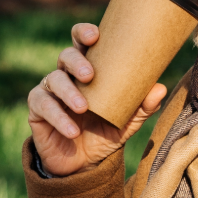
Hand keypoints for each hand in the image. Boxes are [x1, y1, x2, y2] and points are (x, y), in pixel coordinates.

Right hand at [27, 22, 166, 176]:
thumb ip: (143, 106)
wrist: (82, 164)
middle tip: (89, 75)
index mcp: (87, 70)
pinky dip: (58, 118)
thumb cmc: (104, 133)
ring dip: (69, 92)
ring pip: (53, 80)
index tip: (94, 35)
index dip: (83, 33)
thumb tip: (160, 87)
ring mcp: (49, 91)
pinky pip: (43, 106)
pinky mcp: (37, 111)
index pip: (81, 43)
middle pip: (65, 56)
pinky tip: (72, 130)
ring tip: (83, 107)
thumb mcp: (127, 122)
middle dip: (76, 62)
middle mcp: (66, 76)